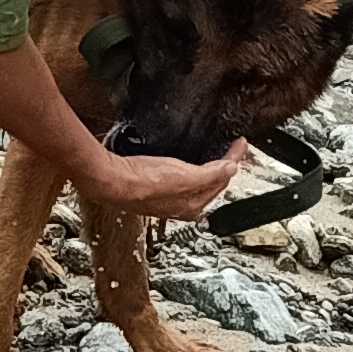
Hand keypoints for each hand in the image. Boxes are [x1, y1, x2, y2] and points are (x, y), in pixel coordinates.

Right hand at [81, 142, 250, 220]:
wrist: (112, 181)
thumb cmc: (143, 183)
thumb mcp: (185, 176)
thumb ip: (211, 174)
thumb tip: (231, 169)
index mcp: (193, 206)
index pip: (222, 181)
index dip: (233, 160)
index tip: (240, 145)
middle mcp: (183, 206)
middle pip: (212, 183)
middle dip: (225, 166)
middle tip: (234, 149)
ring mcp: (169, 197)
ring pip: (198, 182)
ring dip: (211, 168)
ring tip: (219, 157)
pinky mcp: (155, 188)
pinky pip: (183, 178)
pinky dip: (193, 169)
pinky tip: (189, 164)